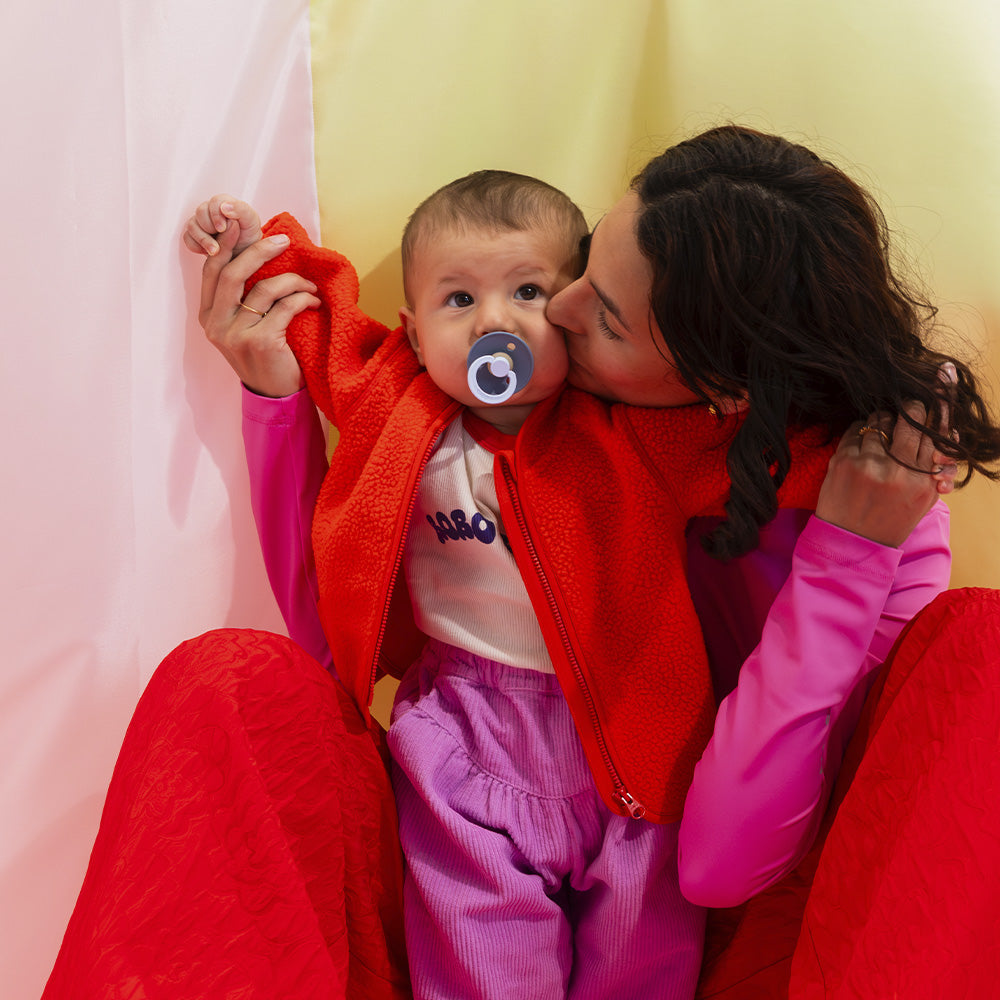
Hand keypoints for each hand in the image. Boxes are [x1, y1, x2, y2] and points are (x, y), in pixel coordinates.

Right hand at [183, 194, 262, 257]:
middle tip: (221, 239)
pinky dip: (196, 246)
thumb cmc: (249, 235)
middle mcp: (209, 211)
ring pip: (192, 226)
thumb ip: (241, 210)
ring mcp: (200, 223)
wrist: (246, 255)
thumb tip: (224, 206)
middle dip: (210, 227)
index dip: (216, 215)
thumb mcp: (252, 221)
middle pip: (200, 212)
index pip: (214, 202)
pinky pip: (188, 239)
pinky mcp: (195, 237)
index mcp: (223, 203)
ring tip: (215, 251)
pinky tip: (209, 252)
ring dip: (203, 239)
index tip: (223, 229)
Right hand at [197, 215, 319, 396]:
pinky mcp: (259, 343)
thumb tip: (255, 254)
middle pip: (233, 272)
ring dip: (293, 282)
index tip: (243, 225)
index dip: (227, 244)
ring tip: (310, 287)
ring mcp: (236, 335)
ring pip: (264, 288)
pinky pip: (285, 307)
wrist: (275, 397)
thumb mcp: (244, 326)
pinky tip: (315, 303)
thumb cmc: (266, 357)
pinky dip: (303, 300)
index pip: (212, 269)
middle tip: (283, 241)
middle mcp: (216, 324)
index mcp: (208, 316)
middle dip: (259, 250)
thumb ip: (241, 298)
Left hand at [816, 401, 956, 547]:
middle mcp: (898, 471)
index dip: (930, 420)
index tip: (927, 414)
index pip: (934, 435)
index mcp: (923, 481)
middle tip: (907, 409)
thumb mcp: (923, 500)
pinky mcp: (842, 461)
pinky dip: (860, 431)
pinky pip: (854, 430)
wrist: (851, 542)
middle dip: (910, 409)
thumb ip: (937, 469)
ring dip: (882, 421)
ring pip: (880, 421)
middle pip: (910, 420)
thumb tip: (947, 431)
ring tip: (881, 429)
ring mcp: (868, 464)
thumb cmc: (890, 520)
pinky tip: (862, 439)